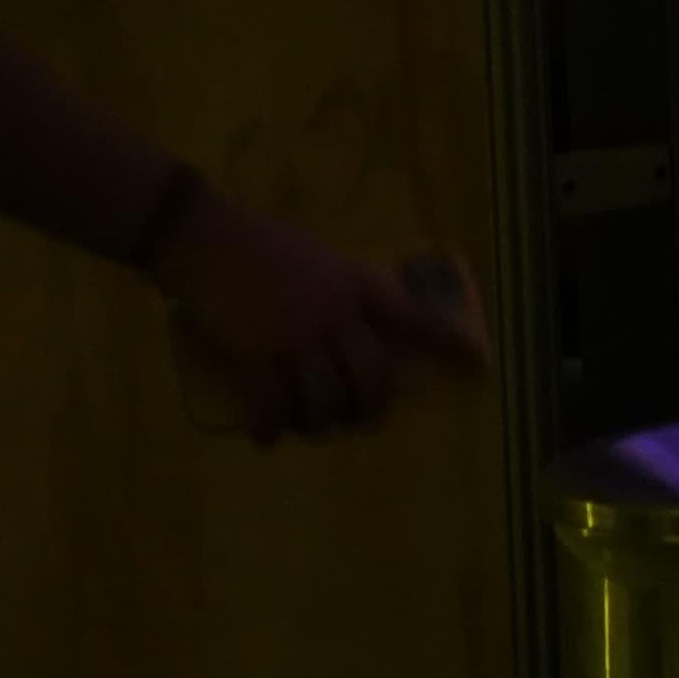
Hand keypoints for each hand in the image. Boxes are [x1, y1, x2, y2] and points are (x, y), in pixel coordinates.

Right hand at [151, 198, 486, 443]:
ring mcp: (293, 338)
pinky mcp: (252, 355)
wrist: (204, 239)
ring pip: (323, 399)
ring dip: (320, 422)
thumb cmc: (262, 242)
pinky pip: (270, 405)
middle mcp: (335, 316)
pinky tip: (268, 438)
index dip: (446, 345)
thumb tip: (355, 323)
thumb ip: (343, 289)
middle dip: (370, 407)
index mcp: (356, 286)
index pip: (414, 319)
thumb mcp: (322, 257)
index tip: (474, 365)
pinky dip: (271, 427)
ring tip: (313, 427)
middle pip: (370, 377)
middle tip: (363, 419)